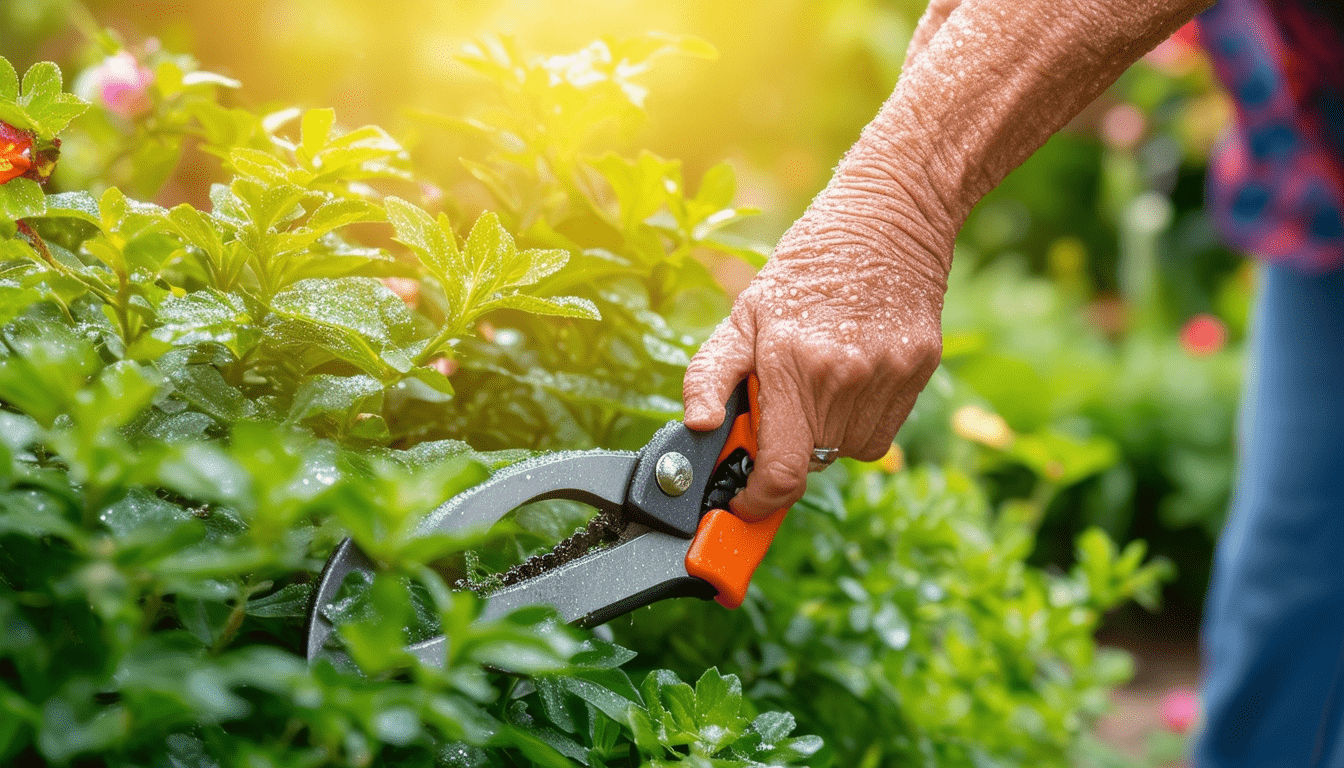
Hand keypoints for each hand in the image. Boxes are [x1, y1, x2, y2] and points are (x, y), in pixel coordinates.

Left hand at [683, 185, 948, 520]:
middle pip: (812, 462)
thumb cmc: (804, 267)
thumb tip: (698, 427)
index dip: (758, 502)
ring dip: (826, 434)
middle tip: (782, 406)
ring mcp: (889, 375)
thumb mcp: (743, 314)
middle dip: (788, 449)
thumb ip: (710, 375)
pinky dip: (860, 418)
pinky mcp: (920, 370)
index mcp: (791, 362)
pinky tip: (853, 373)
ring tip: (821, 379)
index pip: (782, 472)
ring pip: (849, 451)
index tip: (744, 503)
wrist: (886, 217)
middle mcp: (844, 375)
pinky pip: (883, 430)